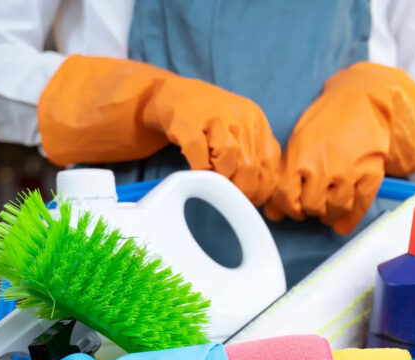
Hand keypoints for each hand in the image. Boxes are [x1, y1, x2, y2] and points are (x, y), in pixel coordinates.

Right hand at [39, 55, 280, 204]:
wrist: (143, 96)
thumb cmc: (184, 127)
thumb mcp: (221, 144)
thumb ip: (240, 167)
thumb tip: (262, 207)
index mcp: (251, 119)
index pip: (271, 166)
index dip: (263, 192)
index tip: (252, 209)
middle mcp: (237, 113)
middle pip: (256, 168)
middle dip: (245, 193)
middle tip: (228, 203)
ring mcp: (212, 112)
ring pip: (234, 163)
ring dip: (223, 184)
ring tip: (208, 189)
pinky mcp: (183, 116)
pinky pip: (201, 155)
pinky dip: (200, 171)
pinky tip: (193, 176)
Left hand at [264, 62, 414, 233]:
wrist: (362, 99)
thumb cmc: (328, 118)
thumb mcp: (299, 141)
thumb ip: (286, 175)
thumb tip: (274, 211)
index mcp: (301, 156)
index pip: (285, 197)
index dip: (286, 207)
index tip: (292, 206)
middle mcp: (324, 167)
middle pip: (311, 207)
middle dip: (309, 209)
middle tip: (313, 203)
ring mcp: (350, 172)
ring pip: (334, 211)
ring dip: (329, 214)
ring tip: (328, 208)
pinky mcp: (371, 175)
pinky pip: (360, 207)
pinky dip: (350, 220)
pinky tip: (343, 224)